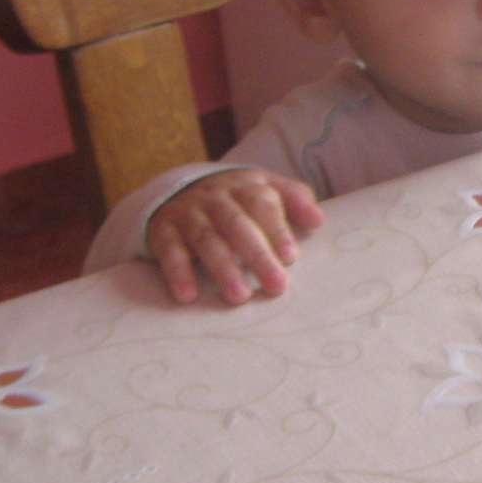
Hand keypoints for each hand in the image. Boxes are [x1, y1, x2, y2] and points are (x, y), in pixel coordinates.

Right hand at [146, 169, 324, 304]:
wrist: (180, 189)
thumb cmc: (236, 198)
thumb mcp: (265, 188)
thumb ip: (295, 199)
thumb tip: (318, 220)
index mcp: (244, 186)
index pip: (262, 204)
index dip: (277, 230)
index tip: (291, 257)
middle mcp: (215, 197)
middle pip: (237, 225)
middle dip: (258, 256)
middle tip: (276, 286)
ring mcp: (187, 213)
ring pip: (206, 239)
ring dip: (223, 268)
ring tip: (240, 296)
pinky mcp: (163, 230)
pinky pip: (169, 251)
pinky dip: (177, 272)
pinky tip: (188, 295)